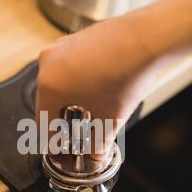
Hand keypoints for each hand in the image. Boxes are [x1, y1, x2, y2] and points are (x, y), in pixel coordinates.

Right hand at [36, 15, 163, 153]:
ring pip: (59, 82)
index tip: (60, 148)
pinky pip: (70, 67)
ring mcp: (62, 47)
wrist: (147, 39)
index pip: (44, 121)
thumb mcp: (110, 118)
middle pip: (48, 101)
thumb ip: (99, 142)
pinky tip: (98, 89)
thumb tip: (96, 153)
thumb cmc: (125, 75)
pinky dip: (78, 82)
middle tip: (75, 134)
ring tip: (91, 112)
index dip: (53, 140)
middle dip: (62, 120)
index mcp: (49, 86)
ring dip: (70, 100)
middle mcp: (49, 63)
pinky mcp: (76, 38)